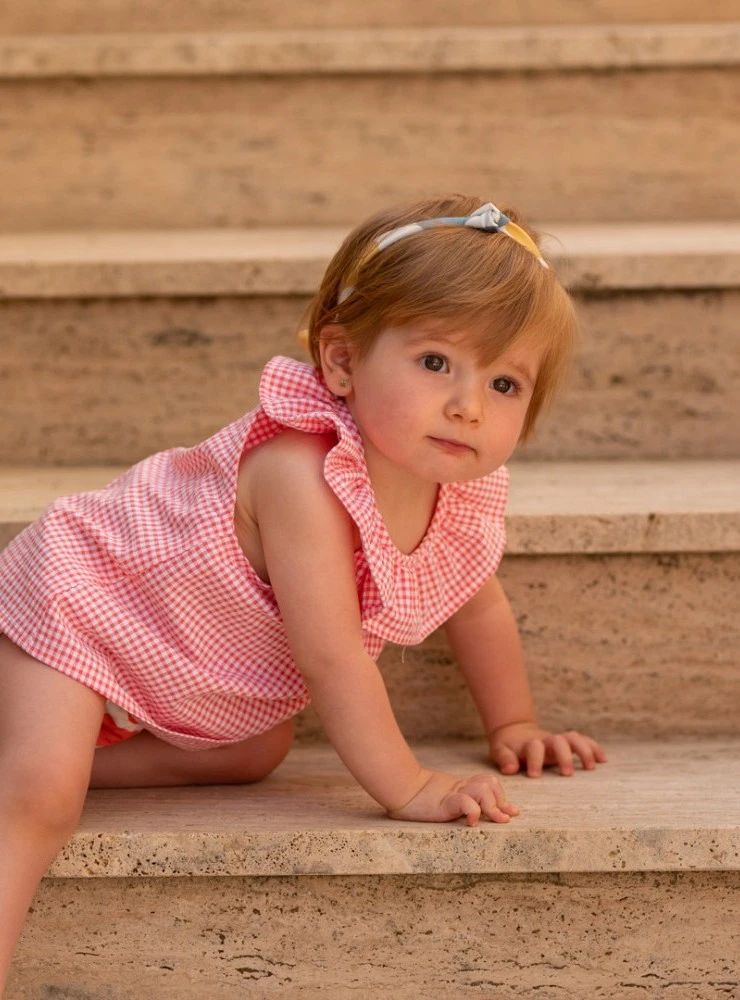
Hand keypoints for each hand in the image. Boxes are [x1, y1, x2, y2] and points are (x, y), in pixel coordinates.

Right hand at [387, 770, 519, 825]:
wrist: (399, 790)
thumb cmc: (415, 800)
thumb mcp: (441, 802)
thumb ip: (454, 804)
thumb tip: (469, 816)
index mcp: (460, 788)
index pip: (489, 783)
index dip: (502, 796)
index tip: (513, 811)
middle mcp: (460, 788)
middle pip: (490, 784)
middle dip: (501, 802)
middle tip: (504, 817)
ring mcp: (453, 793)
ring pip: (483, 790)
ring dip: (490, 806)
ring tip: (486, 819)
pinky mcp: (445, 801)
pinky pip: (467, 803)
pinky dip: (474, 812)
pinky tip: (471, 823)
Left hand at [489, 722, 606, 777]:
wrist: (516, 731)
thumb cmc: (508, 746)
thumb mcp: (500, 751)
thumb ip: (505, 759)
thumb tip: (510, 770)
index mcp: (529, 744)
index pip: (534, 747)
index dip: (534, 760)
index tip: (534, 776)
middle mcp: (546, 740)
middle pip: (559, 741)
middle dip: (564, 756)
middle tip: (567, 774)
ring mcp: (558, 741)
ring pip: (574, 739)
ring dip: (584, 751)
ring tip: (591, 768)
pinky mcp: (567, 743)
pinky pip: (583, 741)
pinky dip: (594, 748)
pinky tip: (603, 760)